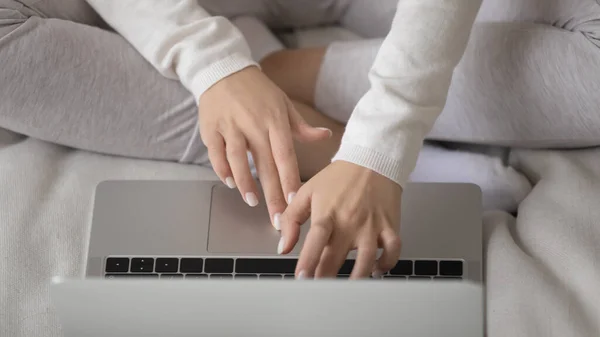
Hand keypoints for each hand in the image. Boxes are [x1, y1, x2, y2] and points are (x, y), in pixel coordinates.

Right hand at [199, 66, 331, 223]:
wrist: (223, 70)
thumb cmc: (257, 91)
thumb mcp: (283, 104)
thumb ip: (301, 126)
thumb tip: (326, 136)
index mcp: (274, 120)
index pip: (285, 155)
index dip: (290, 180)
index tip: (295, 202)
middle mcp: (253, 124)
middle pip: (265, 164)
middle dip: (272, 194)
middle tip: (277, 219)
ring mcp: (230, 126)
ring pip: (237, 159)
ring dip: (245, 183)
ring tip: (252, 202)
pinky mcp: (211, 128)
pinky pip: (216, 153)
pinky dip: (222, 169)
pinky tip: (230, 183)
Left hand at [278, 161, 402, 278]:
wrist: (372, 159)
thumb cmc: (339, 177)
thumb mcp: (308, 191)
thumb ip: (291, 218)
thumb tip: (283, 246)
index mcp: (328, 213)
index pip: (316, 241)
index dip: (308, 262)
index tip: (302, 278)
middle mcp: (350, 221)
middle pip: (337, 257)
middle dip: (325, 277)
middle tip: (319, 289)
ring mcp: (371, 226)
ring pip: (366, 261)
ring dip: (356, 278)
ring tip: (346, 287)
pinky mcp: (389, 226)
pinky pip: (392, 251)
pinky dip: (386, 264)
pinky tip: (376, 270)